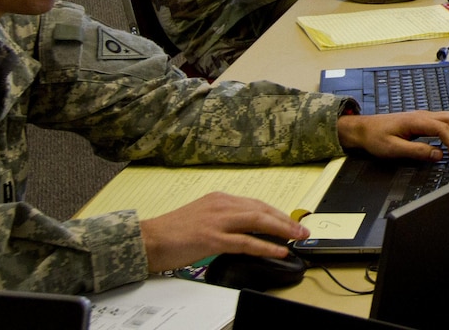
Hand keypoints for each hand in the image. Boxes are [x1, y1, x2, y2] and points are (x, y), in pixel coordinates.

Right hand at [140, 192, 307, 272]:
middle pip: (262, 210)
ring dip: (282, 230)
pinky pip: (246, 241)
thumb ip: (223, 220)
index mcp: (219, 199)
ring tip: (298, 238)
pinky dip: (265, 246)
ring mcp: (217, 220)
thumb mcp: (202, 218)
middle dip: (286, 220)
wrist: (145, 240)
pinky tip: (279, 250)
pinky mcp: (212, 238)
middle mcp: (221, 204)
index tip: (291, 222)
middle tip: (303, 229)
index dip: (277, 214)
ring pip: (258, 221)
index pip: (256, 204)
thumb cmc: (170, 232)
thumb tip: (245, 231)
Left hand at [339, 110, 448, 161]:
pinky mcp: (422, 120)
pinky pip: (444, 121)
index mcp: (417, 121)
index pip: (444, 129)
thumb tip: (438, 154)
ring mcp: (423, 116)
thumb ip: (417, 151)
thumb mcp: (393, 148)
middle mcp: (423, 115)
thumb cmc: (375, 137)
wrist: (363, 129)